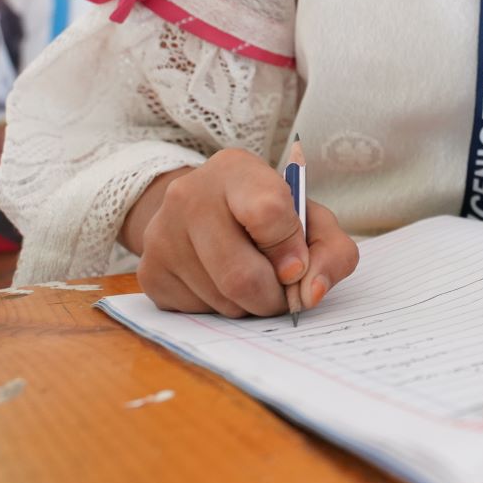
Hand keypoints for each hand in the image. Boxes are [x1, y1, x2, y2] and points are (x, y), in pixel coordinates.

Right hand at [129, 149, 358, 317]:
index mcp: (235, 170)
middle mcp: (189, 196)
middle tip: (281, 291)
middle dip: (273, 297)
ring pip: (222, 300)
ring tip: (251, 279)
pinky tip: (221, 282)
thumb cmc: (268, 215)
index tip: (297, 264)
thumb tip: (310, 293)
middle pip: (241, 275)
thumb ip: (332, 251)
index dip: (291, 249)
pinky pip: (198, 313)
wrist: (204, 210)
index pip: (269, 214)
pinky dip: (221, 309)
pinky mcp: (150, 272)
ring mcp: (162, 235)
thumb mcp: (311, 219)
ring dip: (248, 305)